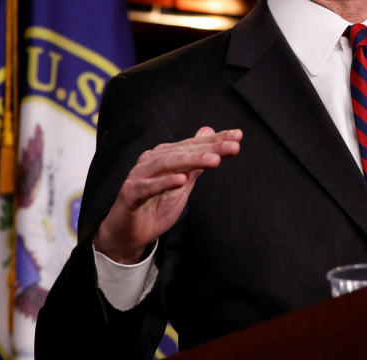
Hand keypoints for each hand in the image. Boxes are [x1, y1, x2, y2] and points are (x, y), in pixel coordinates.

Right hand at [94, 127, 241, 263]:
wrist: (128, 233)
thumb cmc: (155, 205)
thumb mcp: (183, 184)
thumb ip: (195, 161)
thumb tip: (209, 132)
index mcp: (165, 156)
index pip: (193, 145)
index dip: (216, 140)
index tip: (238, 136)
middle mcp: (151, 161)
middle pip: (184, 152)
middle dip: (210, 148)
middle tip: (234, 146)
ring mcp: (139, 176)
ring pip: (167, 164)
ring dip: (192, 161)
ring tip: (215, 161)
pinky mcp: (130, 194)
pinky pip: (148, 187)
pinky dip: (164, 183)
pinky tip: (181, 180)